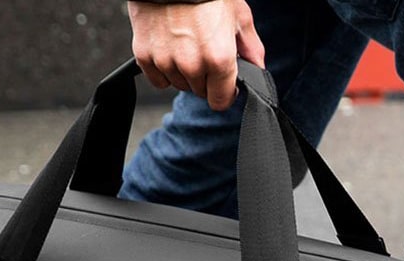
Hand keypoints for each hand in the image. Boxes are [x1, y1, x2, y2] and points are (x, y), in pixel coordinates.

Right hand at [128, 0, 264, 110]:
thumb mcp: (239, 16)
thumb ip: (251, 49)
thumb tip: (257, 69)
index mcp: (219, 59)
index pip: (220, 101)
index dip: (224, 94)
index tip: (224, 85)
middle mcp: (192, 65)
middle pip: (199, 92)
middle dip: (205, 78)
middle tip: (204, 51)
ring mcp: (166, 61)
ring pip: (179, 84)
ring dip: (184, 72)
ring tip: (186, 44)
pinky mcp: (145, 55)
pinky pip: (157, 79)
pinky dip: (163, 69)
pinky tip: (170, 49)